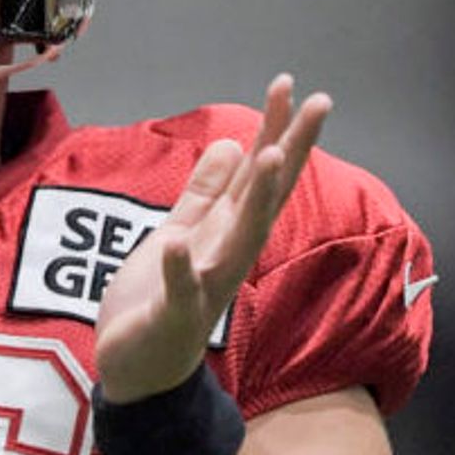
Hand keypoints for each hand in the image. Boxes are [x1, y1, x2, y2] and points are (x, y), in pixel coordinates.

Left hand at [93, 75, 331, 402]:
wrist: (137, 368)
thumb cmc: (158, 299)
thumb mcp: (178, 232)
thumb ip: (204, 194)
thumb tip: (231, 142)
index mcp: (224, 232)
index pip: (257, 176)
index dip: (273, 131)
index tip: (288, 87)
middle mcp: (226, 255)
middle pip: (264, 198)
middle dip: (288, 150)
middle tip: (317, 103)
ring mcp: (203, 286)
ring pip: (236, 240)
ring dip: (254, 200)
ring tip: (267, 154)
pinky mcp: (172, 315)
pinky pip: (177, 290)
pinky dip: (176, 267)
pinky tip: (173, 243)